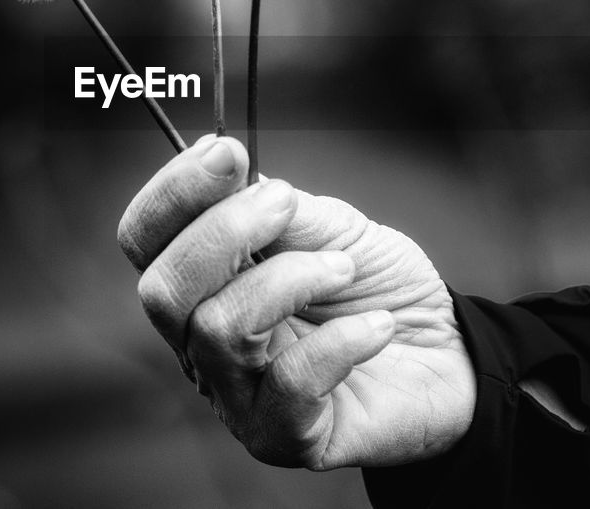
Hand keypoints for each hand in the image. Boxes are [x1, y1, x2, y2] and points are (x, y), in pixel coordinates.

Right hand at [117, 135, 475, 469]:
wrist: (445, 352)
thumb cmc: (375, 286)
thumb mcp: (332, 226)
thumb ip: (278, 206)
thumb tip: (230, 174)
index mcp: (200, 282)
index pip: (144, 240)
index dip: (173, 192)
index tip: (225, 153)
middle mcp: (199, 343)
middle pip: (161, 289)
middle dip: (223, 232)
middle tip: (287, 202)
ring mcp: (235, 396)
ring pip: (218, 329)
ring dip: (290, 278)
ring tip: (344, 269)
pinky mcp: (282, 437)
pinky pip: (287, 385)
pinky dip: (339, 342)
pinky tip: (378, 328)